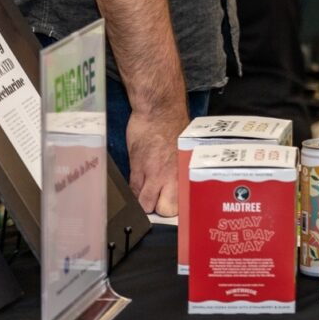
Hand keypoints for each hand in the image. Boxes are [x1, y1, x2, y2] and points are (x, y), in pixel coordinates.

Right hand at [125, 98, 190, 215]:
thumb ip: (182, 167)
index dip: (176, 208)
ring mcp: (151, 173)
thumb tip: (180, 179)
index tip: (174, 206)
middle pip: (162, 209)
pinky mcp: (136, 166)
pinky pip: (132, 188)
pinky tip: (138, 185)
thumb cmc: (176, 125)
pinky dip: (133, 191)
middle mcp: (170, 175)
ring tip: (146, 195)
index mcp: (185, 171)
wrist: (159, 110)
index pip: (181, 202)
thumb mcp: (186, 148)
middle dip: (159, 209)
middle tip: (158, 202)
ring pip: (144, 203)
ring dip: (144, 202)